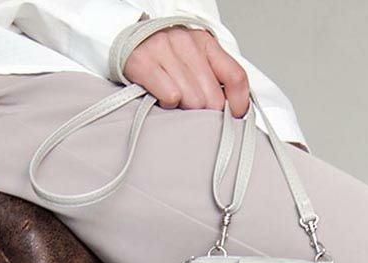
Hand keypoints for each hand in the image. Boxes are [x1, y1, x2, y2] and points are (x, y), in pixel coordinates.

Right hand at [123, 21, 249, 116]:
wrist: (127, 41)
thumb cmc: (166, 57)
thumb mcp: (196, 59)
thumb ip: (217, 79)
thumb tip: (236, 110)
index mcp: (205, 43)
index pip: (236, 77)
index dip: (240, 104)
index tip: (235, 116)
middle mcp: (186, 43)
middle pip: (213, 98)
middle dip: (206, 111)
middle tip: (193, 108)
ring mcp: (164, 51)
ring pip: (193, 101)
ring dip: (185, 108)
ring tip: (175, 98)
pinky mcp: (144, 63)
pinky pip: (170, 96)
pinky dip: (167, 104)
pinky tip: (161, 96)